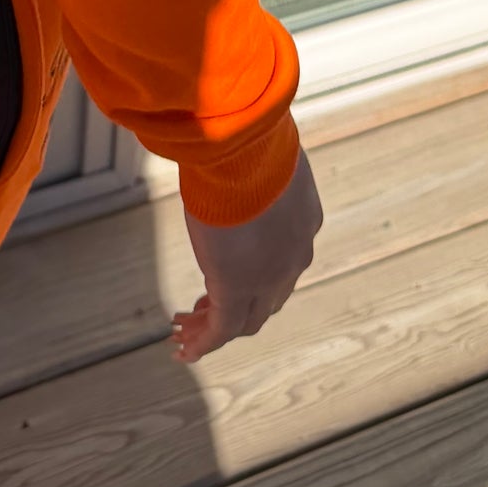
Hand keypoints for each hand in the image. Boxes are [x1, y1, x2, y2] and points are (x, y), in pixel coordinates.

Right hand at [170, 146, 321, 362]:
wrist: (244, 147)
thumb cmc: (246, 137)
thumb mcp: (256, 153)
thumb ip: (249, 164)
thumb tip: (231, 147)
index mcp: (303, 221)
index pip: (284, 261)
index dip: (258, 275)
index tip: (230, 270)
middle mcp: (294, 257)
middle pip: (268, 298)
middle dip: (237, 306)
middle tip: (203, 308)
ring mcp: (269, 277)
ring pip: (245, 318)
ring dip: (214, 326)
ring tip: (184, 330)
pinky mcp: (237, 288)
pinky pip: (221, 329)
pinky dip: (203, 342)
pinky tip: (184, 349)